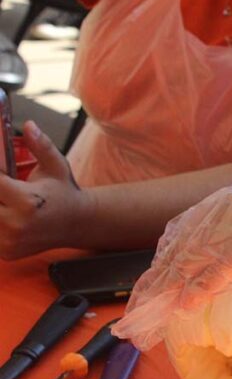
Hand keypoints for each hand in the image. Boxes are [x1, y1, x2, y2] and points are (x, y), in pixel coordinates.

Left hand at [0, 121, 91, 258]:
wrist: (77, 223)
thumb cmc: (64, 192)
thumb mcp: (56, 166)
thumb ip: (40, 145)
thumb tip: (29, 126)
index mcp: (28, 201)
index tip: (1, 163)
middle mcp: (16, 224)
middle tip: (5, 182)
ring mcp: (9, 241)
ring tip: (7, 196)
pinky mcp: (6, 251)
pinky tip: (6, 211)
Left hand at [114, 167, 231, 349]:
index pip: (214, 213)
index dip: (182, 244)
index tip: (160, 273)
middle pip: (204, 224)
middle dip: (168, 263)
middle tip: (145, 299)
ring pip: (214, 241)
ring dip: (179, 276)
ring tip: (155, 306)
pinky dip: (211, 280)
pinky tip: (190, 300)